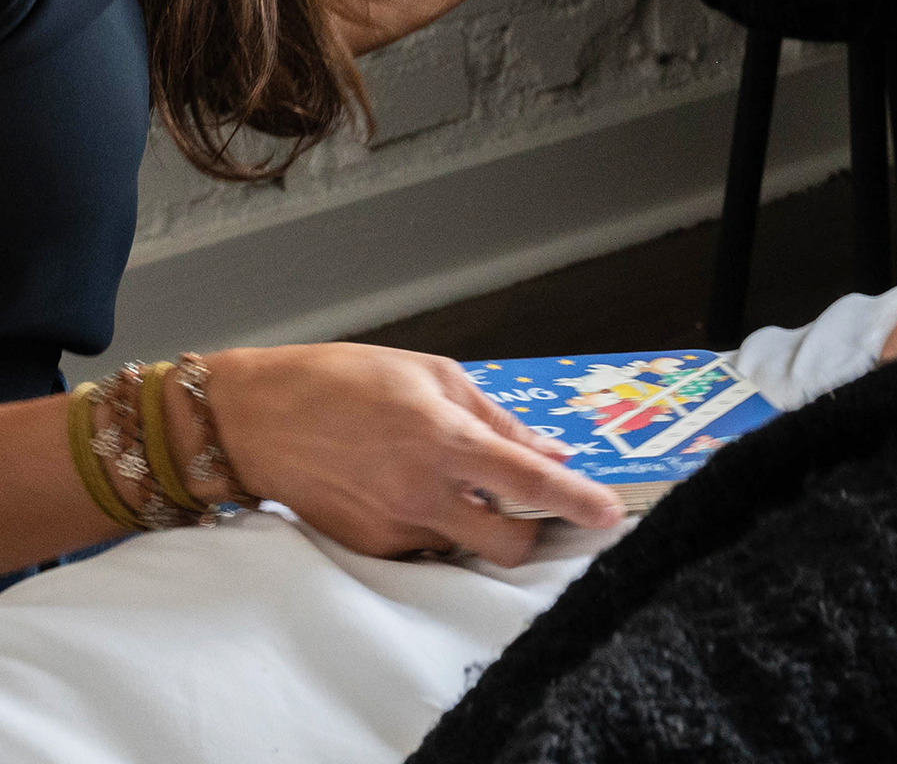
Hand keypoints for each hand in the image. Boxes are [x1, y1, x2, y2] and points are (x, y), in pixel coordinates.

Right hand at [191, 344, 624, 567]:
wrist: (256, 419)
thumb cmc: (344, 381)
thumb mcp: (432, 375)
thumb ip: (496, 419)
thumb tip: (549, 450)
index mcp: (445, 439)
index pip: (529, 482)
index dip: (577, 500)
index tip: (609, 513)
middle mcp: (422, 492)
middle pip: (508, 545)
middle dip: (531, 531)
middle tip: (528, 502)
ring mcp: (393, 528)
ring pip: (466, 552)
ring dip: (480, 528)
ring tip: (458, 483)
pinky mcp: (367, 548)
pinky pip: (424, 549)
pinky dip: (437, 527)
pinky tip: (412, 488)